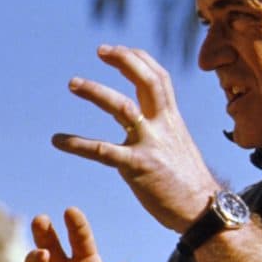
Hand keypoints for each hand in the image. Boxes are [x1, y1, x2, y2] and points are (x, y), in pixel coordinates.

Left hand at [52, 45, 218, 232]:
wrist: (203, 211)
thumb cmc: (188, 182)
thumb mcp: (178, 144)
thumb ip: (161, 127)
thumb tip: (144, 116)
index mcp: (172, 119)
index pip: (158, 77)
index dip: (138, 59)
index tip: (117, 49)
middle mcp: (162, 125)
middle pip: (146, 80)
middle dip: (124, 60)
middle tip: (100, 50)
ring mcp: (150, 144)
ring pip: (122, 107)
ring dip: (96, 91)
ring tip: (73, 82)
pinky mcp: (137, 167)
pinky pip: (102, 151)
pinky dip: (77, 143)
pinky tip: (57, 140)